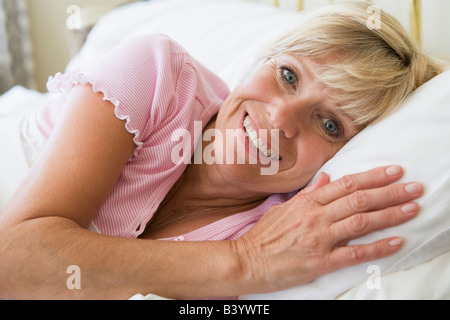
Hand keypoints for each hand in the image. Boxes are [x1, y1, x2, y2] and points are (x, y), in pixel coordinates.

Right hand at [233, 165, 422, 293]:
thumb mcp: (284, 208)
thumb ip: (308, 193)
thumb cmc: (265, 235)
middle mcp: (316, 217)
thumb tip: (326, 177)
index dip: (373, 176)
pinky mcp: (320, 261)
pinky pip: (354, 254)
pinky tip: (396, 241)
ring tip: (412, 208)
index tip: (394, 170)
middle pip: (359, 199)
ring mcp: (319, 239)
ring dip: (389, 214)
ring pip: (360, 222)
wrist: (247, 260)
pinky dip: (377, 247)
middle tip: (415, 187)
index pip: (346, 184)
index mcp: (307, 202)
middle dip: (390, 192)